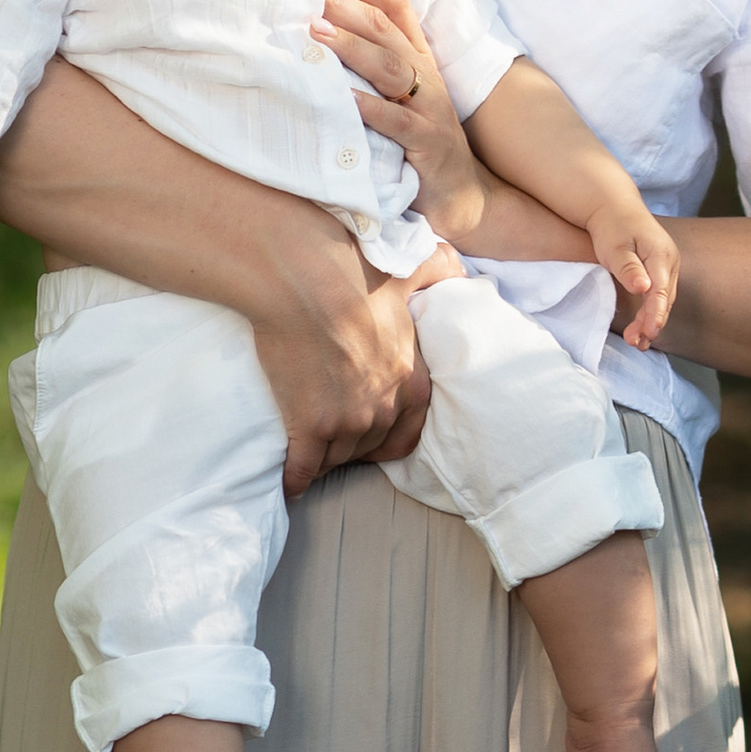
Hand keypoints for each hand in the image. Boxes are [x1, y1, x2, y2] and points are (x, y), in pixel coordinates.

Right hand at [252, 257, 433, 492]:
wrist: (303, 282)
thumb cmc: (354, 272)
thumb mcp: (409, 269)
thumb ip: (438, 271)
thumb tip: (460, 271)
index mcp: (411, 378)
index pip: (409, 430)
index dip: (389, 434)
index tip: (372, 432)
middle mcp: (384, 407)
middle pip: (370, 445)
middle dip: (354, 444)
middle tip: (335, 437)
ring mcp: (347, 421)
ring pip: (338, 458)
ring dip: (326, 458)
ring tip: (312, 452)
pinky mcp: (310, 427)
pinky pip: (304, 469)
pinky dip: (296, 478)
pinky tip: (290, 483)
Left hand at [316, 0, 490, 240]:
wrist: (461, 195)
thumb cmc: (418, 140)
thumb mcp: (400, 93)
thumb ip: (372, 62)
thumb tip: (318, 29)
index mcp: (418, 57)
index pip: (396, 4)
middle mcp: (425, 74)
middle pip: (385, 28)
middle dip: (346, 4)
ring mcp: (428, 107)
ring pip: (390, 66)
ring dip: (352, 46)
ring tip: (316, 31)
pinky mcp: (426, 142)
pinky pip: (397, 121)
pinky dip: (370, 108)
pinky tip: (345, 98)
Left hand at [594, 200, 680, 350]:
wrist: (614, 207)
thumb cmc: (612, 226)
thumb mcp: (615, 247)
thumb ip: (629, 269)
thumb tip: (643, 288)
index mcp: (661, 254)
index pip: (661, 291)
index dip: (656, 314)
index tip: (649, 332)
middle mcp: (669, 261)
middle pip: (664, 299)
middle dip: (652, 323)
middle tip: (636, 343)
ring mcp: (667, 266)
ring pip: (663, 300)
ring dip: (651, 321)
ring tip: (637, 343)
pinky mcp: (660, 270)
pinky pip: (659, 295)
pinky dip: (651, 312)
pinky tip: (642, 328)